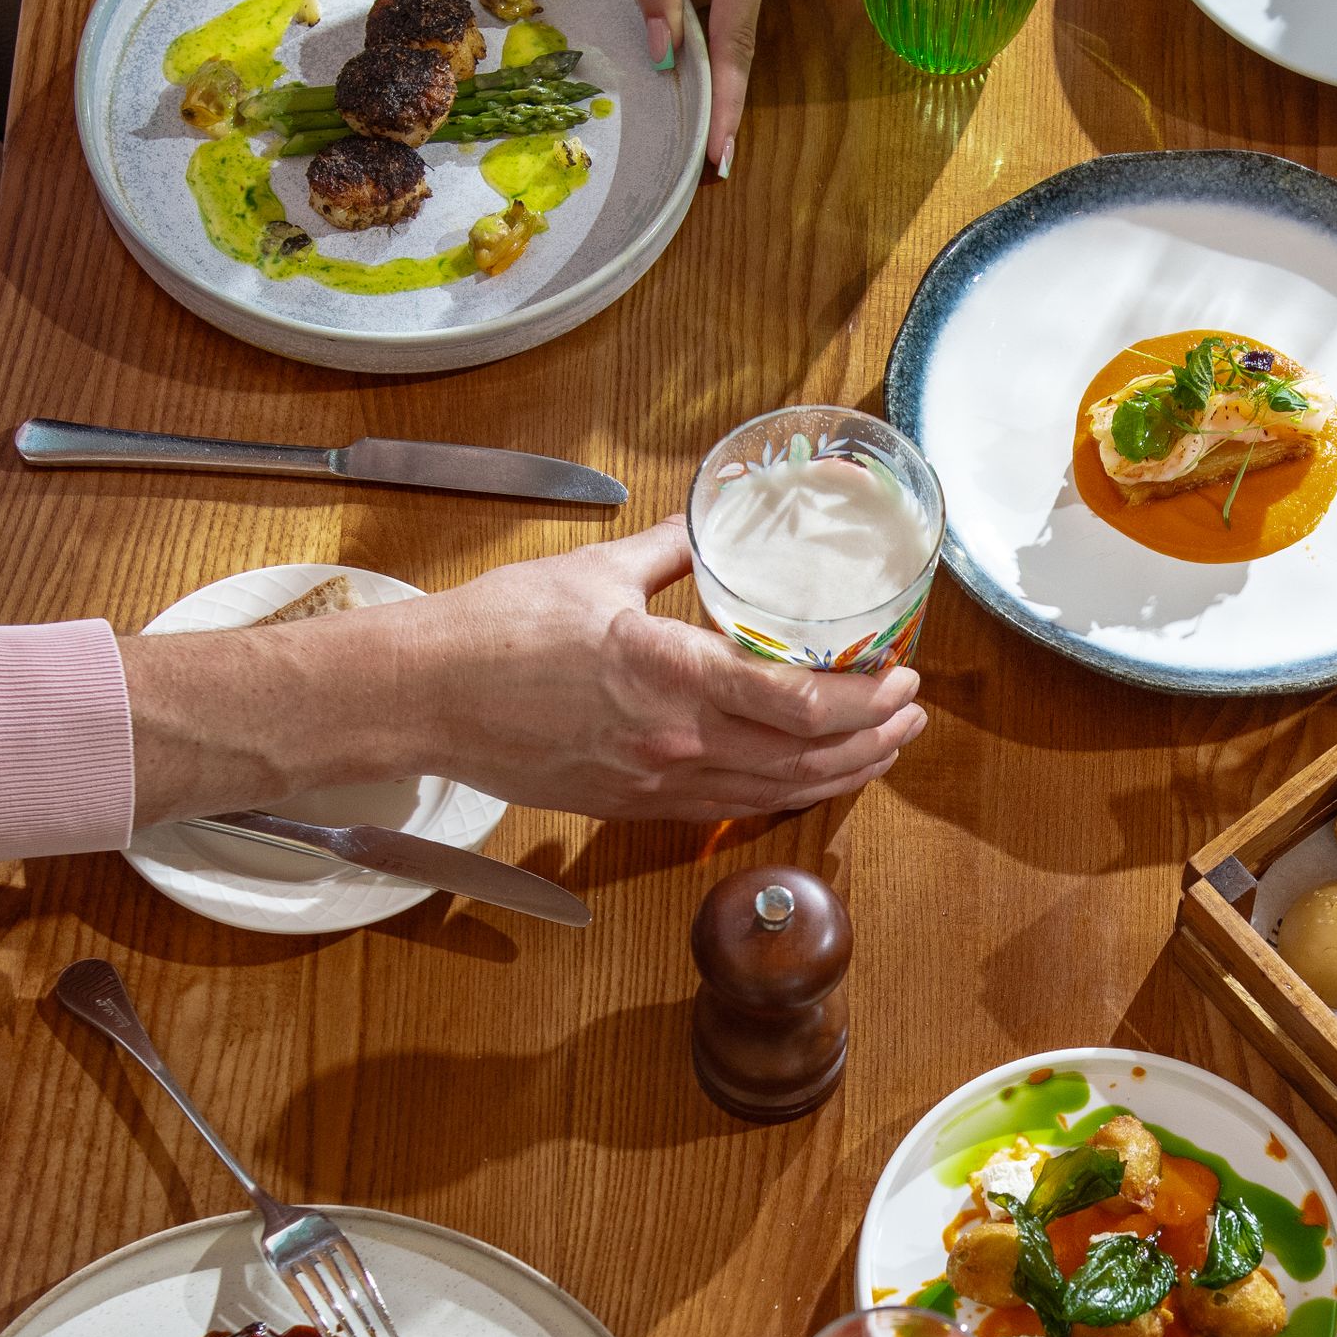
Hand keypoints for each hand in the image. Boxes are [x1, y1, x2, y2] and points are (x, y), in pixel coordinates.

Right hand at [408, 517, 921, 820]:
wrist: (426, 698)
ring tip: (882, 747)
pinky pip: (730, 809)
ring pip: (776, 796)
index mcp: (671, 675)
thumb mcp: (596, 571)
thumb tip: (708, 527)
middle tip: (911, 711)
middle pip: (806, 761)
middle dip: (874, 739)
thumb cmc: (496, 633)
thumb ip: (667, 550)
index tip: (899, 675)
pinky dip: (784, 795)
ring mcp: (656, 784)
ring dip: (841, 774)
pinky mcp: (635, 806)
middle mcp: (675, 743)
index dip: (864, 698)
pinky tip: (809, 776)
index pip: (798, 704)